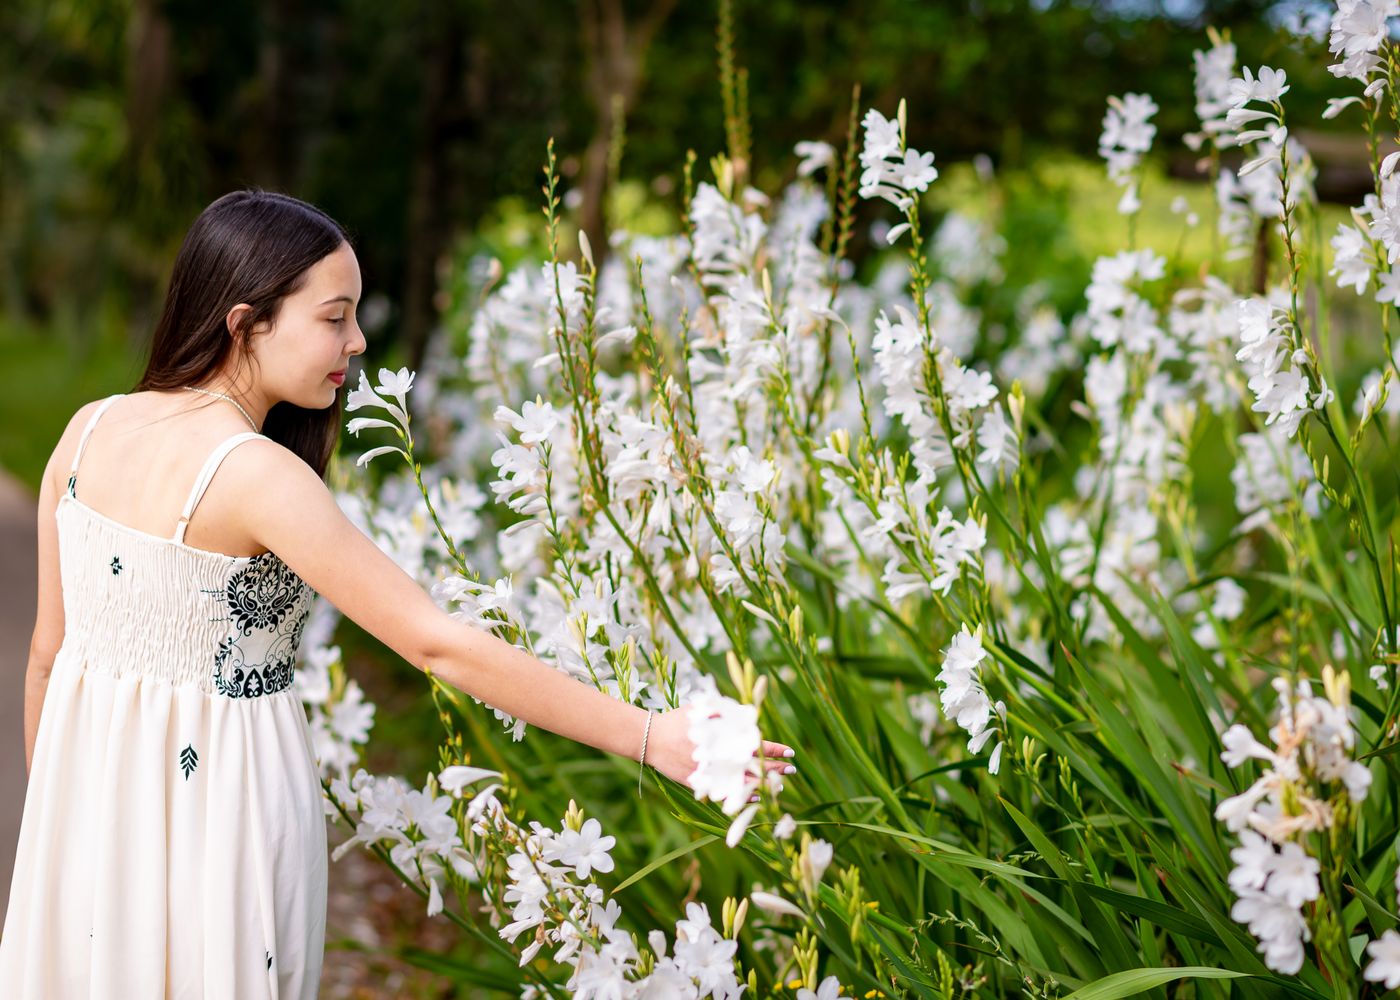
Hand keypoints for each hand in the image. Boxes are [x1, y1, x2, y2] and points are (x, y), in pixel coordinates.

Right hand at [644, 704, 795, 792]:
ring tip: (780, 785)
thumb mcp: (703, 710)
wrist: (651, 738)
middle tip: (791, 770)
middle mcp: (719, 758)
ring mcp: (710, 773)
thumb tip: (751, 716)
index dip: (775, 750)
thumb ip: (726, 712)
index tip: (789, 752)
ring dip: (763, 784)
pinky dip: (742, 795)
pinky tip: (756, 796)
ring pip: (743, 783)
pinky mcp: (700, 783)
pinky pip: (726, 793)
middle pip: (753, 767)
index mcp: (723, 739)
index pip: (756, 746)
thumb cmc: (678, 720)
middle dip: (775, 769)